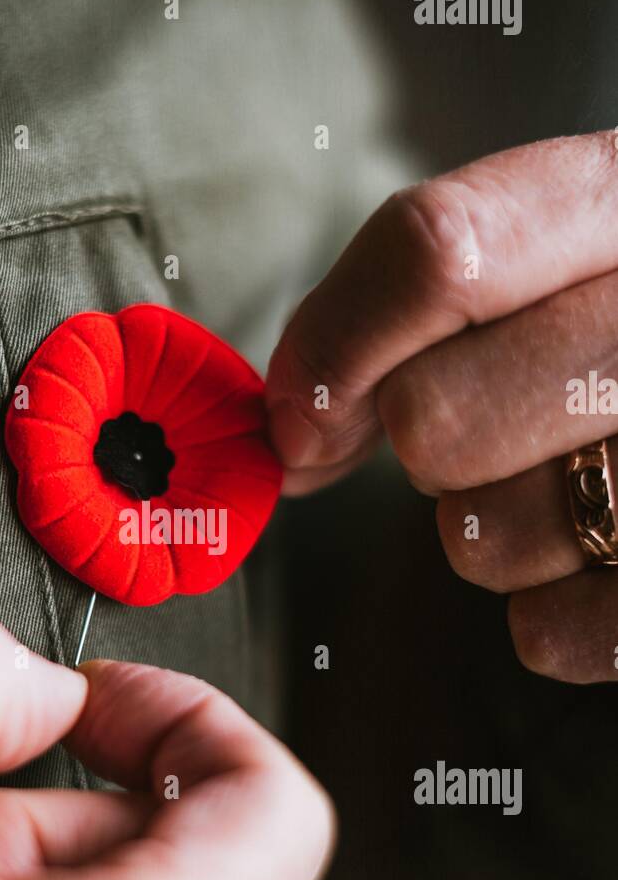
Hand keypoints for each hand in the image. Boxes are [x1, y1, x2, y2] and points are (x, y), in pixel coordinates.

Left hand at [267, 131, 617, 682]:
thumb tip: (293, 423)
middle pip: (437, 417)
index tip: (300, 414)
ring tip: (578, 486)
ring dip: (495, 528)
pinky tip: (610, 558)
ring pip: (482, 537)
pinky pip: (550, 632)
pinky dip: (555, 610)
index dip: (336, 345)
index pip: (441, 252)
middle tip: (504, 429)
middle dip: (432, 447)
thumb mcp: (572, 248)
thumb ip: (429, 297)